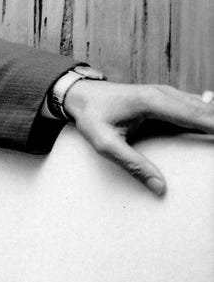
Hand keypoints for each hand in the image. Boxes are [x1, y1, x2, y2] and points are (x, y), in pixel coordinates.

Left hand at [63, 81, 213, 195]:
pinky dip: (207, 119)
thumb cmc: (91, 116)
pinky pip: (195, 109)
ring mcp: (168, 94)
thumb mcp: (105, 144)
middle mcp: (164, 94)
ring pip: (204, 107)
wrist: (81, 95)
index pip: (196, 115)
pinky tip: (210, 133)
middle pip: (206, 110)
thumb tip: (159, 187)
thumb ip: (133, 165)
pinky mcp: (168, 99)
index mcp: (152, 102)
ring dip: (213, 122)